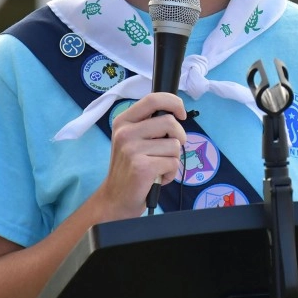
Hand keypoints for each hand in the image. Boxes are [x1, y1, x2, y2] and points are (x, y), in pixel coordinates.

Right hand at [97, 92, 187, 218]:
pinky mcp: (142, 167)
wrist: (116, 199)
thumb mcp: (133, 139)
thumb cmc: (130, 167)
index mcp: (123, 121)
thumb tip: (176, 114)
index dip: (173, 102)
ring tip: (158, 166)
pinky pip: (173, 163)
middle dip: (178, 137)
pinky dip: (171, 172)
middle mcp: (125, 133)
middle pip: (170, 122)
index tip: (181, 113)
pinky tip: (157, 177)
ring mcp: (132, 150)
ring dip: (173, 158)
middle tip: (169, 150)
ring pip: (174, 145)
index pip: (153, 99)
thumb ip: (150, 124)